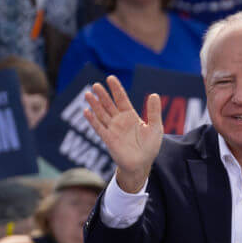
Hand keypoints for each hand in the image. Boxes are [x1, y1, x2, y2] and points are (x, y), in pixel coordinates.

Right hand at [83, 75, 162, 192]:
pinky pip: (99, 128)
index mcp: (131, 116)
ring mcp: (113, 129)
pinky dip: (92, 120)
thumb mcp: (155, 127)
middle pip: (109, 104)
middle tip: (96, 85)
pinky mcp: (108, 139)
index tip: (110, 78)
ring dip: (95, 104)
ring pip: (101, 114)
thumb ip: (154, 112)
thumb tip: (154, 94)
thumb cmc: (149, 146)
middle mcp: (120, 121)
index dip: (116, 89)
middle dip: (102, 95)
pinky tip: (86, 111)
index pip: (121, 99)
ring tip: (87, 94)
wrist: (142, 164)